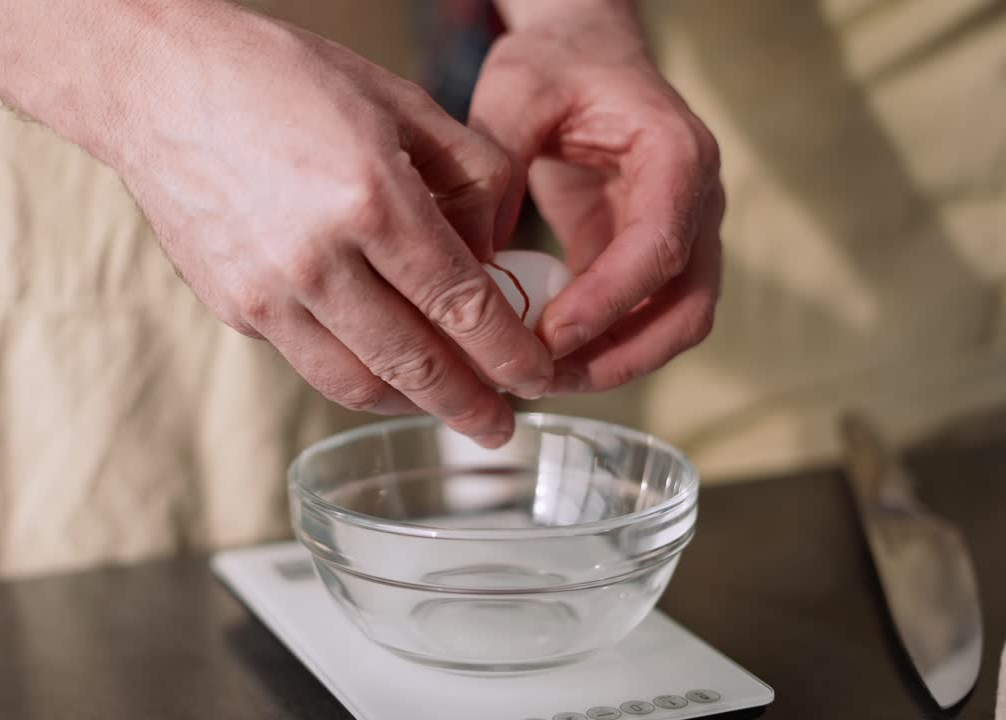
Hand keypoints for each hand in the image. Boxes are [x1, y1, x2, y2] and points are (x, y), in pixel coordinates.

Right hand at [110, 2, 553, 445]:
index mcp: (371, 198)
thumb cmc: (282, 77)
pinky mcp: (233, 308)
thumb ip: (466, 174)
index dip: (510, 354)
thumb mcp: (398, 99)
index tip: (538, 378)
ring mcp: (267, 293)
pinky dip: (355, 373)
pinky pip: (309, 360)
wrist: (159, 84)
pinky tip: (381, 365)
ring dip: (411, 405)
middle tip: (500, 429)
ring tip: (445, 407)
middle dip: (470, 406)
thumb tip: (493, 252)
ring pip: (358, 382)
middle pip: (416, 365)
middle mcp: (317, 259)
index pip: (462, 305)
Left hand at [472, 0, 723, 392]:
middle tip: (543, 378)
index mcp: (677, 155)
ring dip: (611, 363)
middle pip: (686, 309)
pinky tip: (538, 357)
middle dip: (620, 357)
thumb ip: (495, 168)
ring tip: (537, 380)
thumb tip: (469, 262)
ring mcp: (679, 234)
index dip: (609, 301)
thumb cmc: (555, 64)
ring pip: (670, 325)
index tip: (551, 337)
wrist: (583, 51)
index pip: (661, 246)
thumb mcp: (515, 94)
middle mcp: (695, 202)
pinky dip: (598, 347)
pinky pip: (638, 318)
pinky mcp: (646, 256)